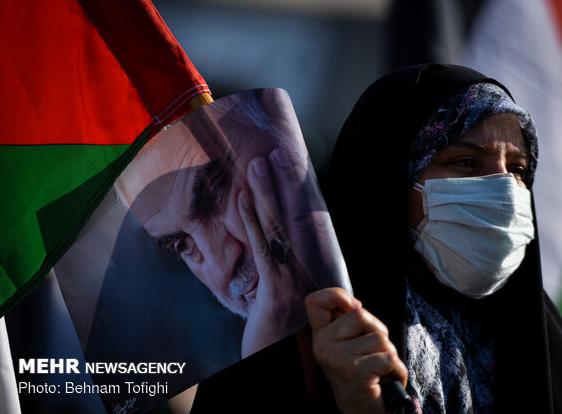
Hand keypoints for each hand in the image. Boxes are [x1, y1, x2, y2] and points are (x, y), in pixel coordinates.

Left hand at [237, 154, 317, 356]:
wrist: (293, 368)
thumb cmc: (293, 335)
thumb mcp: (299, 298)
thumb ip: (293, 270)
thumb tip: (281, 244)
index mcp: (316, 267)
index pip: (307, 222)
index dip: (300, 193)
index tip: (293, 167)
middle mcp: (311, 268)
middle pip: (298, 217)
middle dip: (288, 182)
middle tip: (278, 151)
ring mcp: (296, 278)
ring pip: (280, 227)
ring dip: (268, 193)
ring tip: (259, 163)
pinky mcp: (276, 290)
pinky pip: (263, 248)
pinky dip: (253, 220)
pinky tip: (246, 199)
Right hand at [305, 288, 407, 413]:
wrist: (361, 411)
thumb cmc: (362, 374)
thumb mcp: (350, 343)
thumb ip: (349, 322)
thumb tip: (356, 305)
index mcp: (321, 336)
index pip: (315, 301)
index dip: (335, 295)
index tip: (353, 306)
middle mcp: (323, 345)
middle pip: (360, 314)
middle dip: (377, 331)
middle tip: (372, 354)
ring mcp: (337, 358)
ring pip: (379, 337)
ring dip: (388, 354)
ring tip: (378, 369)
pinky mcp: (355, 370)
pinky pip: (389, 357)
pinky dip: (396, 370)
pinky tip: (385, 380)